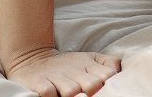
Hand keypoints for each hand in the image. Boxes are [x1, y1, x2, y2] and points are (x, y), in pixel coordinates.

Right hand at [5, 48, 119, 95]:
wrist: (33, 59)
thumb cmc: (68, 65)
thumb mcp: (89, 59)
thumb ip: (107, 63)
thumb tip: (118, 70)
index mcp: (88, 64)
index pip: (108, 75)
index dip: (108, 83)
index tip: (106, 88)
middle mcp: (74, 70)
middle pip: (93, 86)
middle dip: (93, 91)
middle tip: (89, 94)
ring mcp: (57, 77)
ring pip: (71, 92)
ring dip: (72, 95)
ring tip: (71, 95)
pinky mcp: (41, 83)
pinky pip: (49, 93)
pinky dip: (51, 96)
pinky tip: (53, 94)